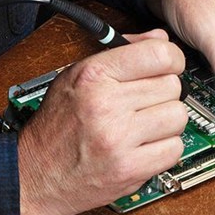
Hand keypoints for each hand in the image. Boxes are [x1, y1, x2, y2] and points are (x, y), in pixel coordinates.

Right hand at [16, 30, 187, 214]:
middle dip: (164, 92)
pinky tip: (145, 146)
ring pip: (178, 116)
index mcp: (93, 76)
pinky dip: (165, 148)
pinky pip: (174, 149)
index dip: (171, 59)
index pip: (159, 54)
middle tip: (145, 102)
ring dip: (167, 121)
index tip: (169, 66)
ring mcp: (119, 139)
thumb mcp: (76, 76)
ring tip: (145, 126)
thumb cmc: (56, 126)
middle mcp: (106, 105)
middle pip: (172, 85)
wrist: (36, 174)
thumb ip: (120, 55)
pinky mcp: (130, 169)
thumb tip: (160, 39)